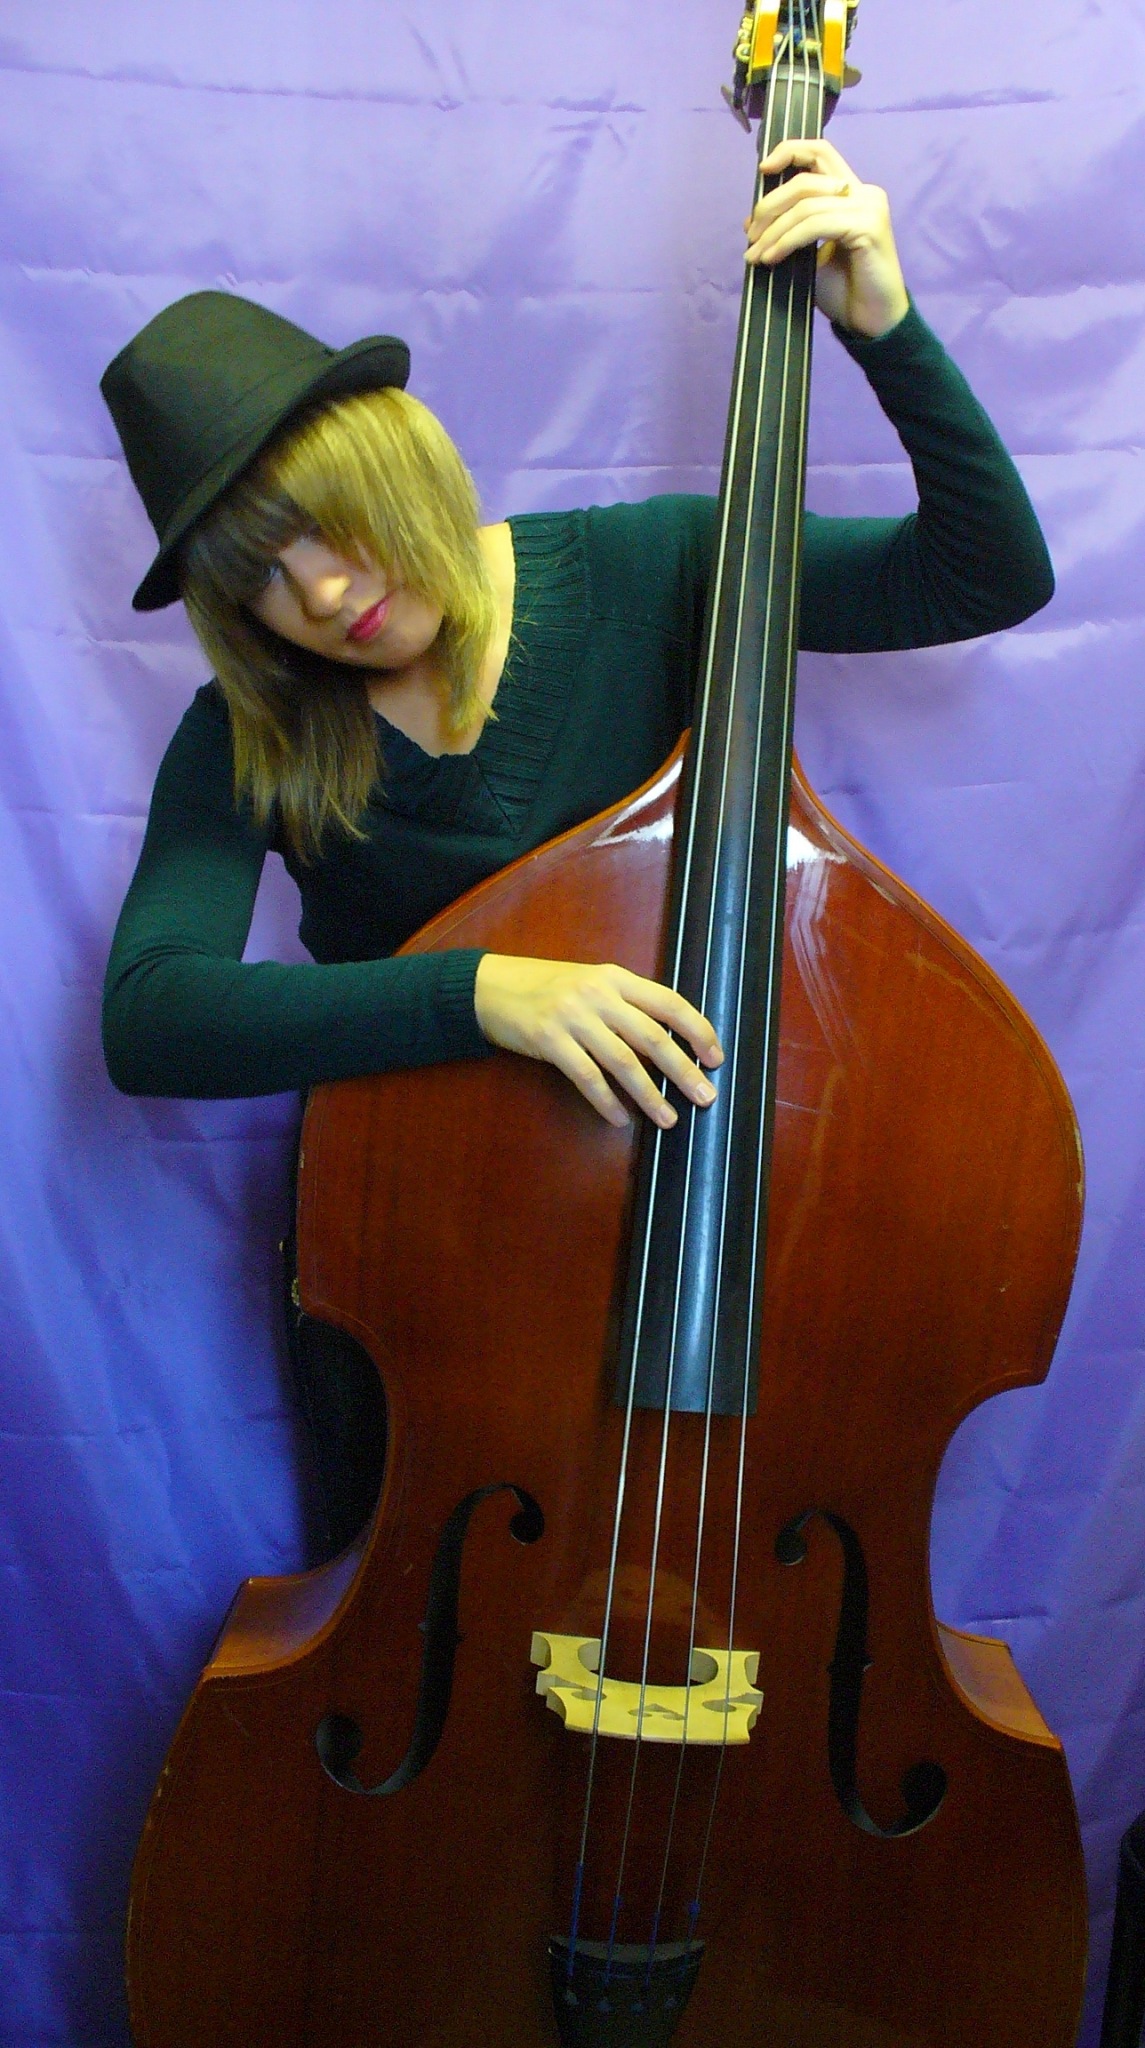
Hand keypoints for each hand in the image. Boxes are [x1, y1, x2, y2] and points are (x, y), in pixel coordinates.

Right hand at [473, 955, 723, 1128]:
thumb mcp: (591, 983)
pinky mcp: (548, 1040)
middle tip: (705, 1097)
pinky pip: (586, 1077)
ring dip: (650, 1095)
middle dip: (684, 1071)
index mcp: (615, 977)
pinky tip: (621, 1118)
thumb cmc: (546, 988)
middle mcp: (598, 994)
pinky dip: (607, 1101)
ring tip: (668, 1119)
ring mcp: (573, 1017)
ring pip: (623, 1062)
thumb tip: (669, 1041)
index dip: (698, 1031)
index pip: (669, 1003)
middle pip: (653, 1037)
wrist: (489, 987)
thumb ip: (625, 1004)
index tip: (716, 1058)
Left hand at [745, 138, 909, 338]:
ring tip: (757, 256)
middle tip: (750, 236)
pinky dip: (787, 241)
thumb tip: (751, 219)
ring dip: (774, 231)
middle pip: (806, 179)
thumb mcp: (808, 254)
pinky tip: (773, 258)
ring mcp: (868, 207)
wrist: (871, 322)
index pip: (821, 152)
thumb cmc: (844, 291)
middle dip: (770, 205)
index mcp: (852, 193)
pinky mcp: (868, 227)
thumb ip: (788, 230)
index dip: (790, 151)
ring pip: (806, 205)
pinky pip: (816, 225)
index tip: (762, 168)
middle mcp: (864, 192)